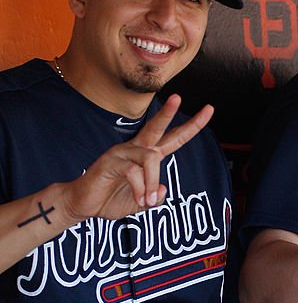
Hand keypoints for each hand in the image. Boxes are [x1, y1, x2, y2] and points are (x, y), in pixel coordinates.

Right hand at [61, 95, 212, 222]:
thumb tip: (164, 190)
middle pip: (156, 128)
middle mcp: (135, 150)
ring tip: (148, 201)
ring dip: (152, 182)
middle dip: (168, 113)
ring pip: (149, 158)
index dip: (191, 126)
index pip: (173, 139)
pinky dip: (141, 188)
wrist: (83, 205)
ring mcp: (121, 153)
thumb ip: (154, 198)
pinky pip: (133, 171)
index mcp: (146, 157)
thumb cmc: (111, 200)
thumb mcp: (140, 203)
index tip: (208, 110)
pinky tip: (140, 199)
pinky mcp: (110, 162)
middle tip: (180, 97)